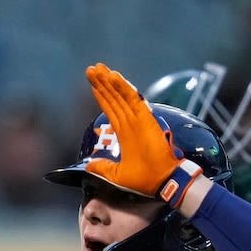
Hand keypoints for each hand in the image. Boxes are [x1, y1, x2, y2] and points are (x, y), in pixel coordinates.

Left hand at [80, 63, 205, 210]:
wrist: (162, 182)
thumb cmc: (144, 180)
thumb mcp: (116, 176)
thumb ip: (102, 168)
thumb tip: (89, 164)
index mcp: (124, 133)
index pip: (110, 109)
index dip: (101, 95)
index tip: (92, 82)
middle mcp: (130, 123)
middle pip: (113, 98)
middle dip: (102, 83)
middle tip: (91, 69)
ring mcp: (138, 119)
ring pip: (120, 95)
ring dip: (109, 81)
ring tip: (98, 68)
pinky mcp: (145, 119)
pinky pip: (133, 99)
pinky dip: (123, 87)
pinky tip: (113, 76)